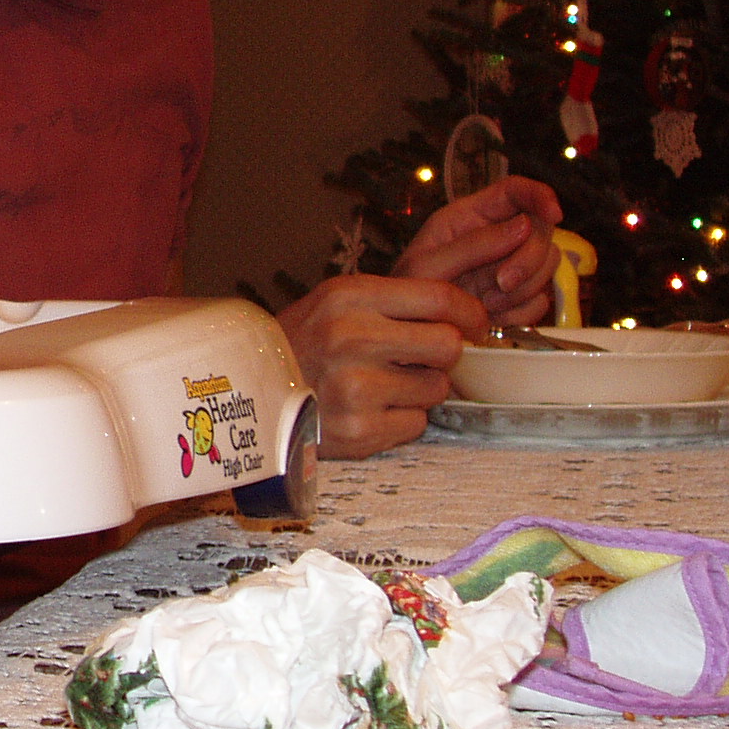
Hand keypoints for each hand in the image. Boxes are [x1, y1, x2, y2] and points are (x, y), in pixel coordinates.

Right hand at [276, 274, 490, 458]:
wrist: (251, 393)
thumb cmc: (303, 343)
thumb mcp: (337, 301)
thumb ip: (396, 300)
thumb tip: (469, 315)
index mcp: (349, 297)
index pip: (439, 298)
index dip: (470, 312)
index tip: (476, 324)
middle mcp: (352, 338)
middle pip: (448, 345)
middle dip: (443, 354)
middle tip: (420, 359)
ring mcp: (355, 388)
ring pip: (436, 389)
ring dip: (421, 389)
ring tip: (382, 385)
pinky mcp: (359, 431)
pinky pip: (416, 424)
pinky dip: (401, 419)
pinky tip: (370, 410)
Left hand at [394, 175, 561, 324]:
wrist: (406, 330)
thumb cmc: (406, 290)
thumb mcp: (429, 265)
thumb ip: (473, 244)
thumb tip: (522, 226)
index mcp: (469, 217)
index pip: (513, 191)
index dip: (539, 195)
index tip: (554, 213)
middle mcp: (494, 237)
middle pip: (540, 230)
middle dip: (530, 259)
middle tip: (502, 283)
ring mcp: (508, 267)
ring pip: (547, 265)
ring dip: (523, 289)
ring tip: (486, 303)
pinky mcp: (515, 298)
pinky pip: (539, 301)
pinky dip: (520, 312)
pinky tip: (493, 317)